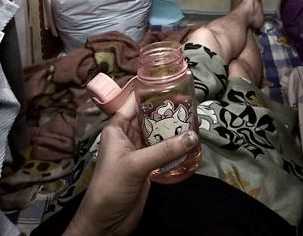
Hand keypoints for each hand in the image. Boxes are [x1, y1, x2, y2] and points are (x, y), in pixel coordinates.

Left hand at [66, 92, 198, 235]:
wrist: (106, 221)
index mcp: (117, 127)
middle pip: (151, 116)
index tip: (173, 82)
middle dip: (169, 110)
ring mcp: (139, 151)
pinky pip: (165, 150)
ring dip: (175, 129)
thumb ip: (165, 149)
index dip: (151, 90)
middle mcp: (128, 135)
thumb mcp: (137, 164)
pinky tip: (192, 142)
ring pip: (160, 133)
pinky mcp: (148, 166)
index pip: (134, 101)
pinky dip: (177, 147)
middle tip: (192, 102)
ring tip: (196, 119)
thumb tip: (193, 135)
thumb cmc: (111, 186)